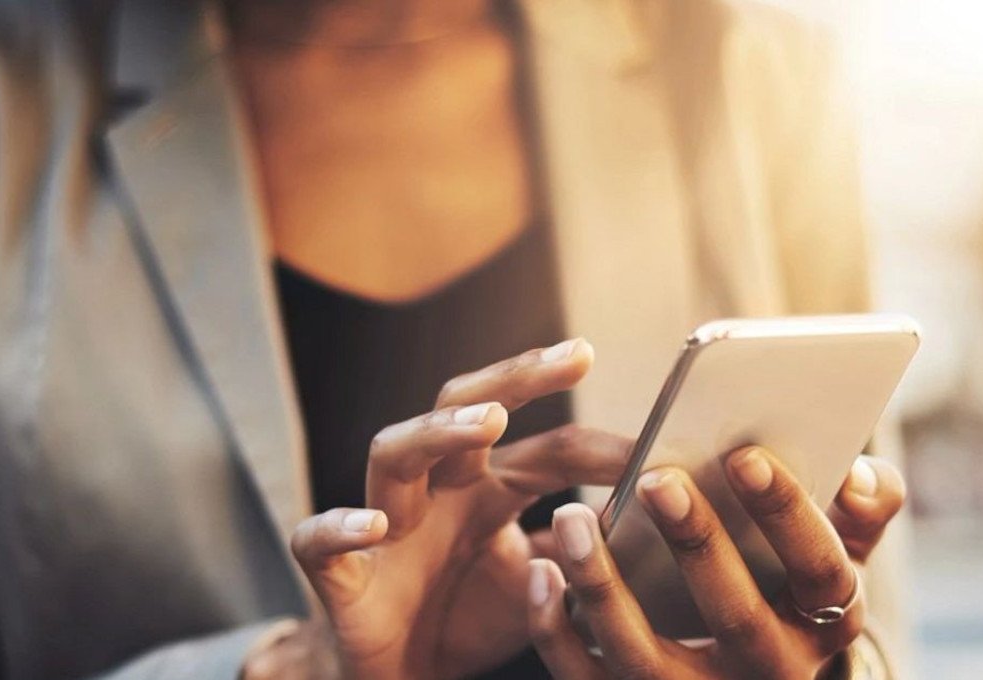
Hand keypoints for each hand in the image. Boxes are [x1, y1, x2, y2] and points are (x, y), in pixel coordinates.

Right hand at [284, 339, 633, 678]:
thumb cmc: (466, 620)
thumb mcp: (542, 586)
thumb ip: (584, 550)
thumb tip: (653, 518)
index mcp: (488, 488)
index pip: (550, 449)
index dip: (603, 446)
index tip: (662, 444)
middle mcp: (437, 490)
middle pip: (466, 408)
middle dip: (517, 378)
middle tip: (574, 356)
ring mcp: (385, 523)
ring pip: (394, 451)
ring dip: (438, 431)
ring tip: (489, 423)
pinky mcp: (339, 573)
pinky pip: (321, 539)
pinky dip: (342, 526)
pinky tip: (375, 524)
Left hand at [526, 447, 906, 678]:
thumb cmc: (786, 588)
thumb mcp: (834, 556)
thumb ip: (864, 510)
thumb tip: (863, 473)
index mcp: (824, 622)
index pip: (821, 572)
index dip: (788, 514)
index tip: (745, 455)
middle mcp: (767, 672)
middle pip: (736, 617)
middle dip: (697, 545)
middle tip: (657, 476)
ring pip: (644, 658)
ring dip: (604, 586)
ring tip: (571, 517)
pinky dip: (556, 631)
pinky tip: (540, 571)